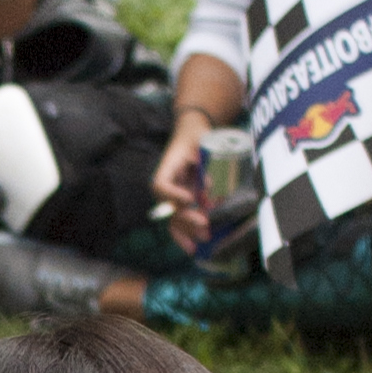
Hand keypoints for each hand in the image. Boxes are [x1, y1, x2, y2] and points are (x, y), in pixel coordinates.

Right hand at [151, 112, 212, 252]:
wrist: (194, 132)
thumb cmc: (196, 134)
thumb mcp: (203, 143)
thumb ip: (207, 163)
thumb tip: (210, 188)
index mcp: (168, 168)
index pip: (161, 185)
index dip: (173, 195)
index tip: (190, 199)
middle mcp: (169, 183)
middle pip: (168, 207)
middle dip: (185, 220)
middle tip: (204, 226)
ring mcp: (176, 192)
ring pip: (174, 217)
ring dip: (187, 231)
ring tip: (202, 240)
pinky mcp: (185, 198)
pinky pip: (183, 217)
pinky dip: (190, 229)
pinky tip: (197, 239)